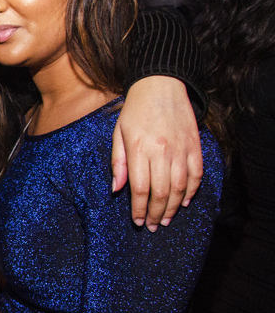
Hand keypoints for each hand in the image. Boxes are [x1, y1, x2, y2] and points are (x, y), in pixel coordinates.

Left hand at [112, 77, 201, 230]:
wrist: (161, 86)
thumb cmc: (135, 111)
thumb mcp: (118, 134)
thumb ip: (117, 163)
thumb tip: (116, 190)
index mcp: (139, 149)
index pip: (140, 188)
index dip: (139, 209)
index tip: (138, 221)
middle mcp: (162, 151)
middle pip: (162, 193)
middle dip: (157, 213)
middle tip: (153, 226)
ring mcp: (181, 149)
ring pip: (181, 188)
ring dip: (175, 208)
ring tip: (167, 220)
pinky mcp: (195, 145)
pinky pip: (196, 174)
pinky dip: (192, 191)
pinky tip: (186, 202)